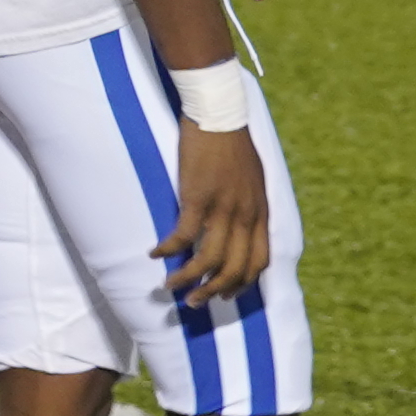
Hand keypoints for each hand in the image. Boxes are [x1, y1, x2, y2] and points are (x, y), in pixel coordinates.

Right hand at [154, 124, 273, 304]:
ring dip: (189, 280)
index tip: (227, 294)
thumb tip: (242, 222)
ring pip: (209, 259)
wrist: (220, 113)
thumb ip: (250, 203)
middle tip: (195, 302)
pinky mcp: (197, 198)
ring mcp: (222, 208)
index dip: (243, 282)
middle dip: (215, 291)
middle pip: (235, 268)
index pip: (260, 261)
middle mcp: (245, 215)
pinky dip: (169, 251)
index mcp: (261, 211)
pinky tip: (155, 254)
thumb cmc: (233, 142)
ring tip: (170, 288)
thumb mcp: (253, 177)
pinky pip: (183, 236)